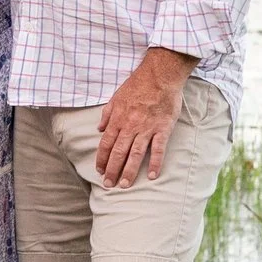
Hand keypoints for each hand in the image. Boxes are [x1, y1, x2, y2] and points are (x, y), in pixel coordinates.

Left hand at [96, 48, 198, 187]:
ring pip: (135, 154)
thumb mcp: (116, 97)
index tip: (99, 170)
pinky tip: (152, 176)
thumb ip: (107, 114)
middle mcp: (130, 127)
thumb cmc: (137, 85)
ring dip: (129, 171)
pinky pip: (158, 149)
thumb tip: (99, 128)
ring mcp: (147, 129)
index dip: (101, 159)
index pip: (106, 144)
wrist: (160, 76)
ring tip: (124, 185)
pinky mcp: (162, 129)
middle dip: (112, 170)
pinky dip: (155, 163)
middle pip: (118, 153)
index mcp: (118, 119)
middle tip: (108, 185)